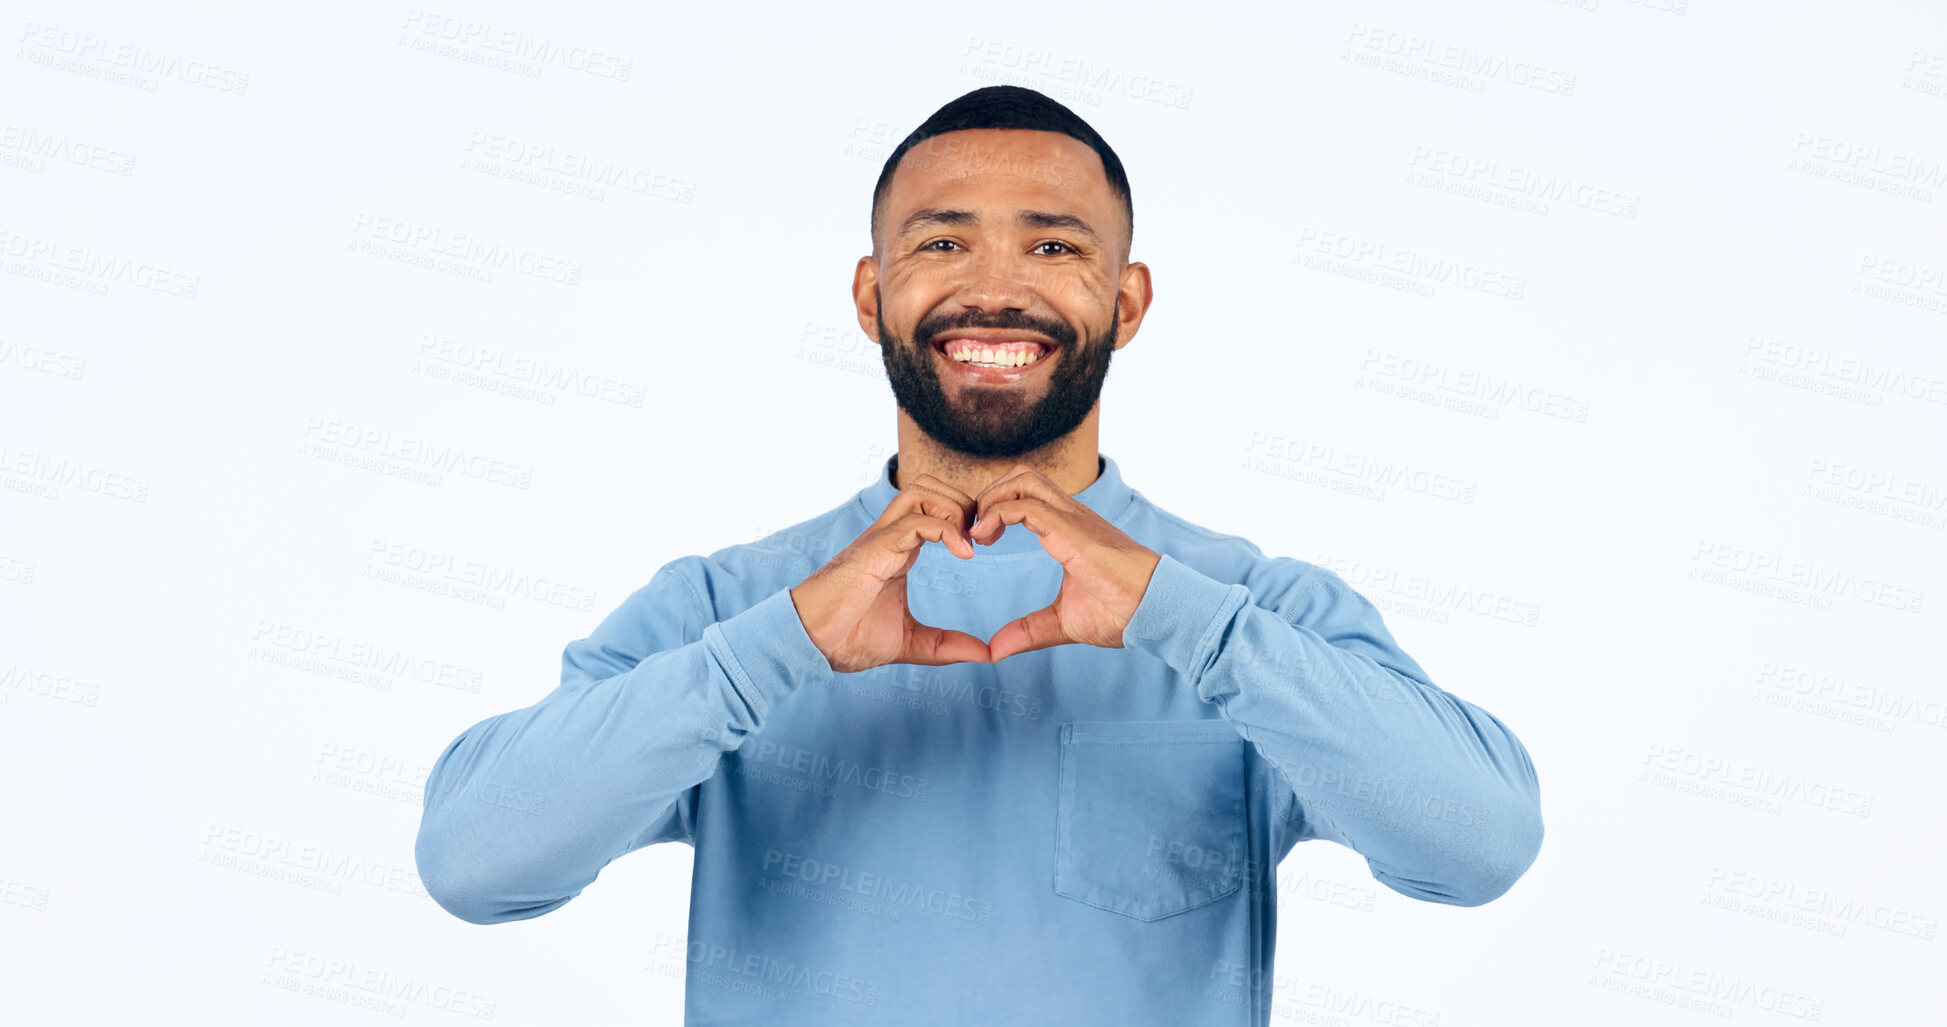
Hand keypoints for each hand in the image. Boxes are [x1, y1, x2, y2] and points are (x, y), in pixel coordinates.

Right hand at [790, 474, 989, 673]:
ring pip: (921, 490)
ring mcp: (880, 539)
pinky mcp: (874, 549)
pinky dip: (946, 529)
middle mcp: (889, 536)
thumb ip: (945, 645)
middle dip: (964, 502)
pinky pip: (915, 521)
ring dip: (954, 508)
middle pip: (930, 486)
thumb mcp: (909, 643)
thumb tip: (985, 654)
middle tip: (979, 539)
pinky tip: (962, 554)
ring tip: (969, 544)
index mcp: (898, 549)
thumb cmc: (848, 637)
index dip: (964, 517)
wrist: (809, 643)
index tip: (981, 549)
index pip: (934, 507)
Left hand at [969, 465, 1162, 662]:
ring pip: (1022, 480)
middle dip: (988, 496)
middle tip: (973, 534)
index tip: (977, 542)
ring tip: (977, 534)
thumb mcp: (1063, 623)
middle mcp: (1069, 516)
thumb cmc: (1122, 613)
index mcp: (1069, 530)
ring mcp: (1072, 519)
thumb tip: (995, 650)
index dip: (995, 509)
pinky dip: (996, 514)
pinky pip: (1025, 506)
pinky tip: (984, 540)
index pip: (1026, 495)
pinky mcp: (1072, 531)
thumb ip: (1027, 631)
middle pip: (1021, 476)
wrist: (1158, 611)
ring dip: (991, 499)